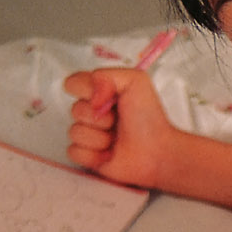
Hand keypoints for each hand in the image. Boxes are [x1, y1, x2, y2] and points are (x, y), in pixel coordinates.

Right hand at [64, 66, 174, 188]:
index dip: (86, 90)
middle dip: (98, 117)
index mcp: (99, 92)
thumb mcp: (136, 81)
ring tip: (116, 140)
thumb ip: (107, 75)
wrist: (158, 152)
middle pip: (74, 110)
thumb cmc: (150, 119)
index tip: (106, 98)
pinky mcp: (88, 156)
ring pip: (74, 132)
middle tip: (117, 122)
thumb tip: (91, 95)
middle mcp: (92, 113)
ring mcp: (90, 135)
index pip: (73, 83)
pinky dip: (93, 155)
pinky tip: (109, 154)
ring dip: (98, 138)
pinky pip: (74, 152)